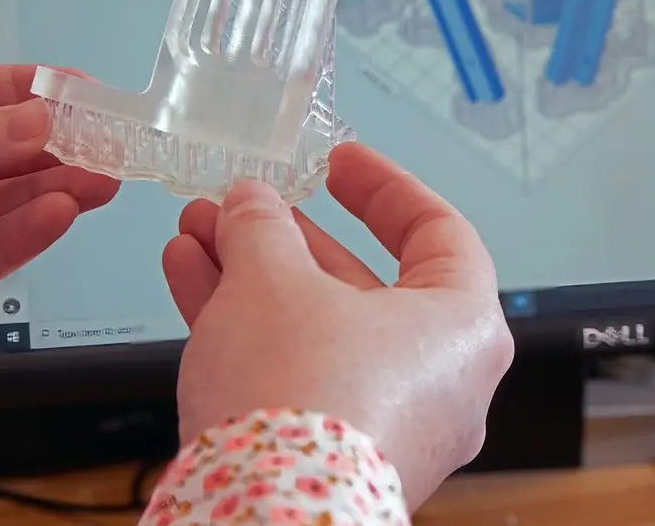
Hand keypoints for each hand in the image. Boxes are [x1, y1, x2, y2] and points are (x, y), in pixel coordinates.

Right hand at [163, 142, 513, 510]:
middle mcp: (440, 382)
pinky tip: (192, 281)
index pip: (437, 232)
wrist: (261, 516)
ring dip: (254, 277)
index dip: (382, 188)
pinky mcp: (338, 458)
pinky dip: (251, 329)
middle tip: (245, 206)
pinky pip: (300, 374)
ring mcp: (391, 426)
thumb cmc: (301, 399)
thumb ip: (264, 227)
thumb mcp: (274, 279)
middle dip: (289, 237)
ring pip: (321, 329)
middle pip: (363, 283)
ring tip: (199, 233)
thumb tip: (253, 204)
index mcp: (462, 328)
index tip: (339, 164)